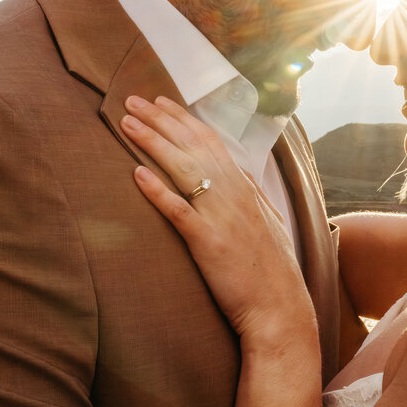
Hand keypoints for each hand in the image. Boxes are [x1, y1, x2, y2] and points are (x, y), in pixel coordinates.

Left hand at [123, 96, 316, 345]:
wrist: (280, 308)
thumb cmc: (272, 269)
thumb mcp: (269, 221)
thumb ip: (253, 193)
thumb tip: (242, 173)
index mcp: (245, 186)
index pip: (210, 139)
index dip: (182, 118)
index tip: (159, 101)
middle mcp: (233, 193)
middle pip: (192, 144)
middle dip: (160, 119)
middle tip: (132, 99)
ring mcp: (221, 215)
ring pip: (183, 167)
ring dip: (152, 141)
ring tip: (126, 122)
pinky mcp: (208, 242)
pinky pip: (179, 210)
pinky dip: (158, 190)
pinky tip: (137, 174)